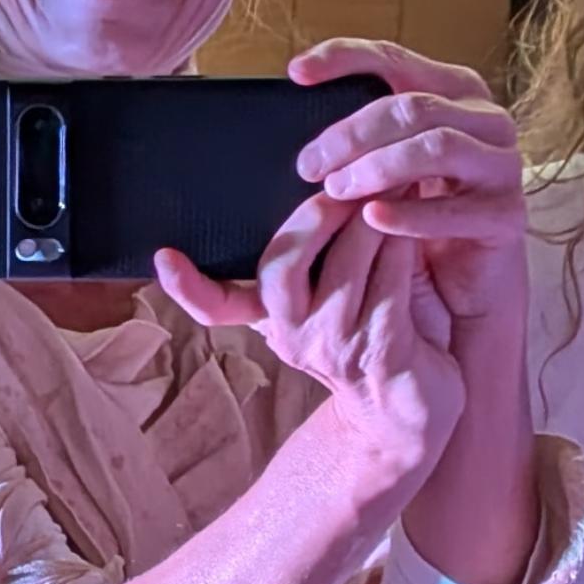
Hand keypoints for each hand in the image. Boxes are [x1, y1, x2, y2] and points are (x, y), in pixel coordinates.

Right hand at [160, 200, 464, 469]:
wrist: (410, 411)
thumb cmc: (375, 335)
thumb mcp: (332, 296)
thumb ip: (313, 255)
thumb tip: (312, 181)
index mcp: (273, 318)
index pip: (216, 304)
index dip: (187, 287)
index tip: (164, 257)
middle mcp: (294, 335)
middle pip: (285, 262)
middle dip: (320, 211)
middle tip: (352, 172)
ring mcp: (337, 347)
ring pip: (347, 262)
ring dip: (375, 216)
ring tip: (397, 177)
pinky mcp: (383, 352)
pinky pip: (391, 284)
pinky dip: (404, 245)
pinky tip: (419, 221)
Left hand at [288, 41, 529, 350]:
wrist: (465, 287)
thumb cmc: (417, 219)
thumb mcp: (385, 170)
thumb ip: (359, 142)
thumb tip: (299, 130)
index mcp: (451, 92)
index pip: (393, 59)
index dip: (344, 58)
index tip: (297, 73)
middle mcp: (484, 119)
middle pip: (412, 107)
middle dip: (352, 134)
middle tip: (308, 165)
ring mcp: (501, 165)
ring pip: (437, 146)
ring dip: (378, 167)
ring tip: (336, 190)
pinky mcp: (507, 214)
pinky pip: (455, 209)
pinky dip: (409, 213)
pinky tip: (372, 219)